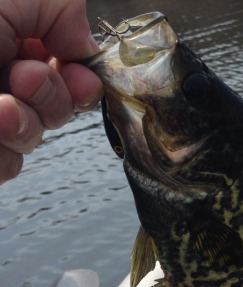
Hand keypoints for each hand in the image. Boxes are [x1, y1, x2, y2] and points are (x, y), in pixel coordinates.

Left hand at [0, 0, 102, 183]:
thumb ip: (64, 8)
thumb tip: (85, 47)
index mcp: (9, 36)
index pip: (65, 67)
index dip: (80, 77)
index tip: (81, 79)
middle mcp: (1, 76)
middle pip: (57, 106)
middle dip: (52, 99)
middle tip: (23, 79)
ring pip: (34, 138)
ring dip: (24, 125)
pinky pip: (8, 166)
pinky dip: (2, 155)